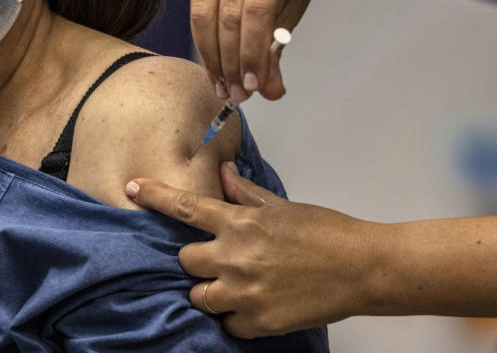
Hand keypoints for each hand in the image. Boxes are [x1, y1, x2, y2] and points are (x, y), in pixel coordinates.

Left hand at [126, 163, 376, 337]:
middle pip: (185, 261)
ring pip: (199, 296)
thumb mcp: (281, 206)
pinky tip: (253, 305)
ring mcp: (245, 292)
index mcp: (240, 223)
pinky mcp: (259, 322)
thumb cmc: (325, 232)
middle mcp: (235, 256)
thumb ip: (245, 194)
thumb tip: (223, 173)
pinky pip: (226, 323)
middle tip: (219, 259)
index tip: (133, 188)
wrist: (362, 268)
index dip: (155, 196)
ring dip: (211, 290)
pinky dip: (235, 317)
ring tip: (235, 285)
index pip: (185, 207)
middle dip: (197, 259)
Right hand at [190, 0, 320, 101]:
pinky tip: (212, 63)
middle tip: (235, 94)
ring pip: (204, 13)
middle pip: (228, 15)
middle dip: (230, 61)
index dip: (252, 51)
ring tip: (220, 85)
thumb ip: (277, 50)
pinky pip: (195, 8)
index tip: (252, 85)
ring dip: (211, 56)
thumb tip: (270, 92)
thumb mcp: (294, 9)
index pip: (257, 10)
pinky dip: (202, 40)